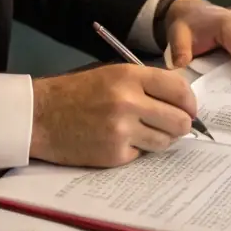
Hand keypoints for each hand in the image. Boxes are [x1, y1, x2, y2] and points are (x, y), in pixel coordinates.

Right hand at [30, 64, 198, 166]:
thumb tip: (181, 101)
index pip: (179, 89)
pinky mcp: (114, 154)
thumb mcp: (111, 75)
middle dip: (181, 125)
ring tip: (142, 132)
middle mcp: (129, 101)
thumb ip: (145, 84)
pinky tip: (119, 141)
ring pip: (165, 141)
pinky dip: (136, 150)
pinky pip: (142, 155)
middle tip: (173, 125)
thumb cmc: (76, 92)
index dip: (190, 102)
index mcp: (129, 76)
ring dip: (159, 139)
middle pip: (179, 120)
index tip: (190, 109)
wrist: (40, 116)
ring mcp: (122, 130)